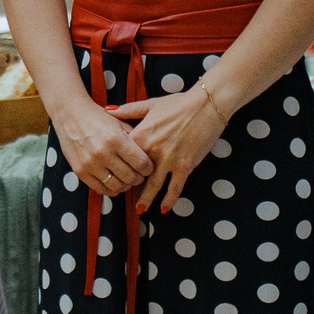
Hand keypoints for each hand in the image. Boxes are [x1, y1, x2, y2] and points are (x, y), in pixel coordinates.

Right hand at [52, 97, 152, 199]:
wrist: (70, 113)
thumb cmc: (96, 117)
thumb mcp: (119, 123)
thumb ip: (134, 139)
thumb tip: (148, 156)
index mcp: (116, 139)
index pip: (141, 164)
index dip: (148, 168)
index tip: (147, 167)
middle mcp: (103, 153)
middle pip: (131, 178)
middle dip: (138, 177)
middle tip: (138, 173)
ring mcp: (90, 164)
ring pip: (117, 187)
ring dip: (125, 185)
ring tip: (126, 177)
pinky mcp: (80, 171)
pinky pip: (101, 189)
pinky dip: (111, 189)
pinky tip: (114, 181)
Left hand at [109, 86, 228, 212]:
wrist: (205, 106)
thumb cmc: (178, 104)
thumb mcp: (150, 105)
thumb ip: (128, 110)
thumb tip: (108, 110)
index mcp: (142, 133)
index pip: (124, 154)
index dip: (119, 163)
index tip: (115, 171)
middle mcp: (152, 149)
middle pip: (137, 172)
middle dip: (131, 185)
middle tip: (124, 195)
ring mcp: (169, 159)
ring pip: (154, 185)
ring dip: (146, 199)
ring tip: (140, 210)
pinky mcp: (185, 166)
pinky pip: (175, 187)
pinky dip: (169, 200)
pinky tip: (163, 209)